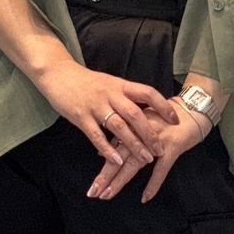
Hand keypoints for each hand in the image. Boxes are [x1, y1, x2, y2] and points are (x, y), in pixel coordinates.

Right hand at [36, 59, 180, 165]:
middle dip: (150, 133)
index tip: (175, 119)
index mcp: (120, 85)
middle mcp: (110, 94)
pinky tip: (117, 160)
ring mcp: (95, 105)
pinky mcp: (80, 116)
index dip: (163, 106)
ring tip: (146, 159)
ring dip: (134, 144)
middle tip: (161, 150)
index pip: (148, 93)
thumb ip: (125, 96)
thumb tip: (146, 109)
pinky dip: (107, 148)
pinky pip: (96, 134)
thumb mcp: (109, 84)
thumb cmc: (85, 82)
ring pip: (119, 126)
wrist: (57, 73)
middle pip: (136, 114)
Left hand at [87, 98, 209, 202]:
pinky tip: (145, 197)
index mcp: (131, 126)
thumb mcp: (141, 123)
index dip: (103, 168)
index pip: (112, 148)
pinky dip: (153, 184)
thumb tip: (102, 155)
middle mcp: (140, 132)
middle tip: (93, 193)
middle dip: (105, 176)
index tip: (92, 186)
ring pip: (134, 163)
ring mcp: (156, 141)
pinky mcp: (172, 147)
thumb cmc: (167, 118)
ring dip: (120, 180)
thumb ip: (122, 138)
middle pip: (119, 157)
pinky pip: (161, 169)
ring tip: (108, 194)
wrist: (193, 109)